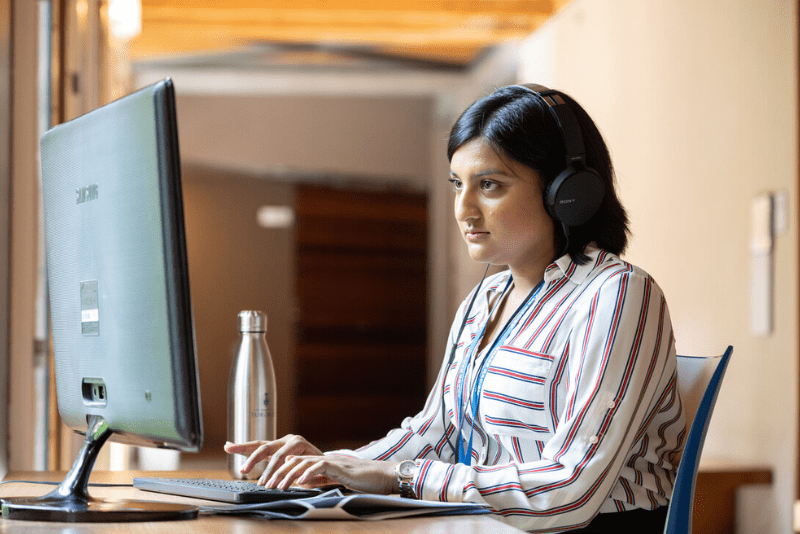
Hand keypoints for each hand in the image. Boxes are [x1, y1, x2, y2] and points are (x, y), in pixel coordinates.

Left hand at [224, 435, 397, 493]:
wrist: (369, 476)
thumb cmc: (342, 477)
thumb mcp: (316, 477)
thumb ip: (302, 474)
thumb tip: (289, 477)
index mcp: (298, 452)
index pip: (269, 447)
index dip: (249, 446)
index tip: (230, 446)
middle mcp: (305, 450)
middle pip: (276, 450)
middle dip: (258, 460)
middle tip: (246, 473)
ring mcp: (317, 456)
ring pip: (293, 461)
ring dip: (280, 475)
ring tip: (271, 486)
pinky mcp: (331, 465)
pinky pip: (313, 468)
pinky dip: (304, 475)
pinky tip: (297, 483)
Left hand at [262, 453, 396, 493]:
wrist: (382, 475)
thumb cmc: (362, 480)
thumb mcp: (335, 480)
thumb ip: (320, 479)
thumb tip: (303, 482)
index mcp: (322, 463)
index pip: (296, 463)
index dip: (281, 470)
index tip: (268, 480)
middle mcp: (324, 459)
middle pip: (295, 461)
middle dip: (278, 472)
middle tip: (266, 483)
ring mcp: (331, 461)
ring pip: (304, 463)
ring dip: (288, 475)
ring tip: (277, 485)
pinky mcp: (339, 467)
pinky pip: (320, 467)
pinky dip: (308, 474)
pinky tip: (300, 482)